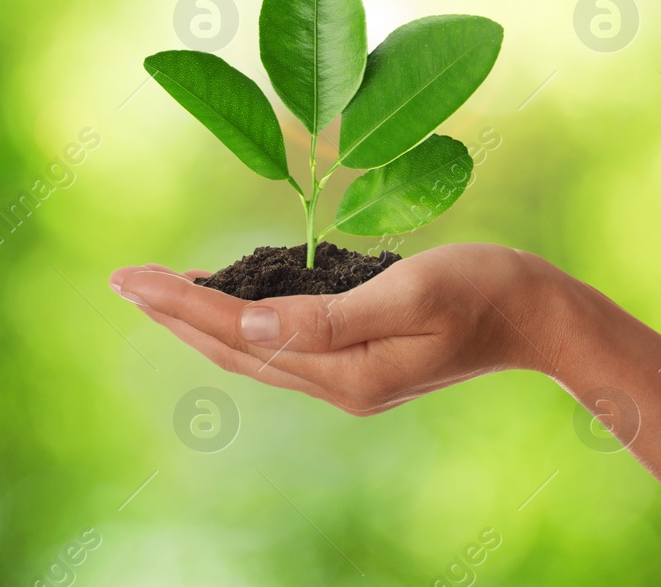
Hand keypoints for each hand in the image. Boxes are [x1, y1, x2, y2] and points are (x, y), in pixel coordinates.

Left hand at [111, 243, 581, 414]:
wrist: (540, 317)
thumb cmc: (483, 289)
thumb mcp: (410, 292)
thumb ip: (330, 315)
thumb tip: (249, 319)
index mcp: (344, 371)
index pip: (239, 332)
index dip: (180, 303)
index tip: (131, 278)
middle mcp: (336, 383)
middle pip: (232, 347)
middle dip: (172, 313)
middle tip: (121, 280)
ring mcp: (345, 378)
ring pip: (249, 350)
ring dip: (198, 320)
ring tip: (153, 291)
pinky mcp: (354, 363)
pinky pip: (277, 344)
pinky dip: (239, 321)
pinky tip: (223, 299)